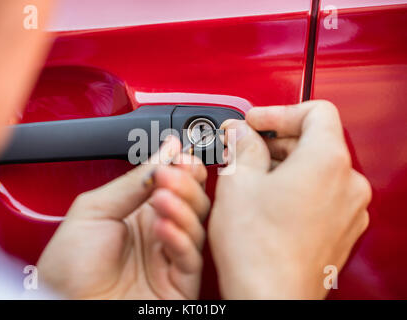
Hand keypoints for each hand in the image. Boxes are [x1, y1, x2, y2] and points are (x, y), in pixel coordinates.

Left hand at [38, 136, 209, 298]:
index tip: (178, 154)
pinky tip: (162, 226)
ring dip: (182, 206)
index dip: (182, 166)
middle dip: (186, 182)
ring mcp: (169, 256)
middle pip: (193, 200)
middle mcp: (159, 231)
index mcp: (141, 211)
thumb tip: (165, 150)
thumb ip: (133, 181)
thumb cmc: (69, 266)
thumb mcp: (95, 209)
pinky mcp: (178, 282)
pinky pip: (190, 256)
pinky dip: (180, 238)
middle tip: (170, 174)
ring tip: (161, 198)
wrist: (61, 306)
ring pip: (197, 225)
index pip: (176, 182)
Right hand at [209, 100, 371, 298]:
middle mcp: (347, 184)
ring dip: (284, 166)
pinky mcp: (340, 231)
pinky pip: (321, 196)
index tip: (255, 123)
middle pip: (315, 140)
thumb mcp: (237, 182)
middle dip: (275, 140)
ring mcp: (348, 210)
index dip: (279, 112)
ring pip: (316, 170)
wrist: (270, 300)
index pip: (315, 111)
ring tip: (251, 179)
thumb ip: (242, 146)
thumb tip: (240, 133)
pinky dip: (295, 190)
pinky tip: (267, 204)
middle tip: (244, 148)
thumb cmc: (258, 251)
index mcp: (327, 160)